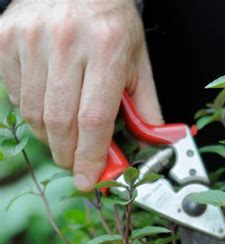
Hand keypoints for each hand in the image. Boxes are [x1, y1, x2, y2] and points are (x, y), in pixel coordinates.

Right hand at [0, 0, 161, 190]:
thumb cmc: (113, 23)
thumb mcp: (138, 62)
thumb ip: (145, 107)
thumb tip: (151, 145)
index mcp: (107, 48)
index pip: (95, 119)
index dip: (91, 157)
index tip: (89, 180)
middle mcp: (66, 41)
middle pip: (61, 122)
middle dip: (69, 154)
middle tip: (77, 162)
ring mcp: (31, 38)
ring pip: (34, 112)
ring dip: (51, 136)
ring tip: (66, 133)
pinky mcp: (6, 38)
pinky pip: (15, 93)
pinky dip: (32, 110)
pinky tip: (49, 103)